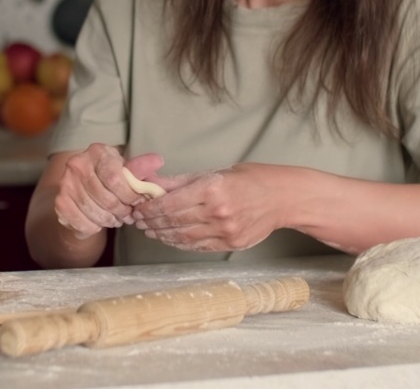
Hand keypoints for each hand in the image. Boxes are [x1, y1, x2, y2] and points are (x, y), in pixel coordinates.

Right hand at [53, 144, 164, 239]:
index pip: (116, 178)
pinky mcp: (59, 202)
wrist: (81, 192)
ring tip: (116, 218)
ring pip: (95, 212)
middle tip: (128, 215)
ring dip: (110, 220)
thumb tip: (158, 160)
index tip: (138, 202)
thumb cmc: (109, 180)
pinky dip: (95, 227)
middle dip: (122, 211)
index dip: (130, 196)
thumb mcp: (126, 172)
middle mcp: (77, 163)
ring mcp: (65, 183)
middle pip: (106, 198)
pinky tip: (100, 222)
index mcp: (97, 151)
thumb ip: (140, 169)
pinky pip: (83, 223)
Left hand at [130, 163, 280, 252]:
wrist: (282, 198)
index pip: (170, 203)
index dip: (149, 209)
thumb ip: (181, 181)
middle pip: (174, 221)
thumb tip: (152, 184)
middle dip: (151, 222)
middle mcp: (217, 212)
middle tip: (138, 221)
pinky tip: (170, 238)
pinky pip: (197, 246)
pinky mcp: (230, 245)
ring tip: (150, 231)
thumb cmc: (250, 179)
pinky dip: (180, 243)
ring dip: (162, 235)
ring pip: (183, 237)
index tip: (138, 209)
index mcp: (211, 189)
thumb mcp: (214, 172)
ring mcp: (224, 231)